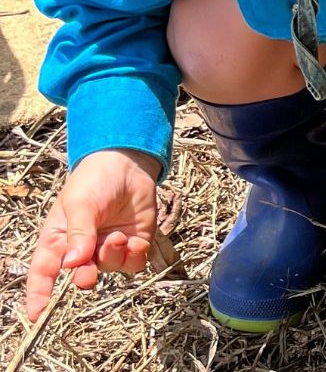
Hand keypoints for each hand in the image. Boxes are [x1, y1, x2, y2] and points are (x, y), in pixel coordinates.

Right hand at [25, 148, 161, 320]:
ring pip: (109, 269)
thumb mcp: (79, 203)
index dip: (39, 295)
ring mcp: (108, 247)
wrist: (128, 164)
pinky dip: (134, 256)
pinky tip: (135, 241)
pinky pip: (133, 263)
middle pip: (80, 276)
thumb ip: (78, 233)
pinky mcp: (133, 243)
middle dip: (84, 278)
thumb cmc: (94, 181)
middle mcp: (82, 249)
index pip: (43, 272)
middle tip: (88, 274)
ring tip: (117, 237)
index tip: (37, 314)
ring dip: (112, 258)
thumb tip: (73, 263)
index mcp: (58, 240)